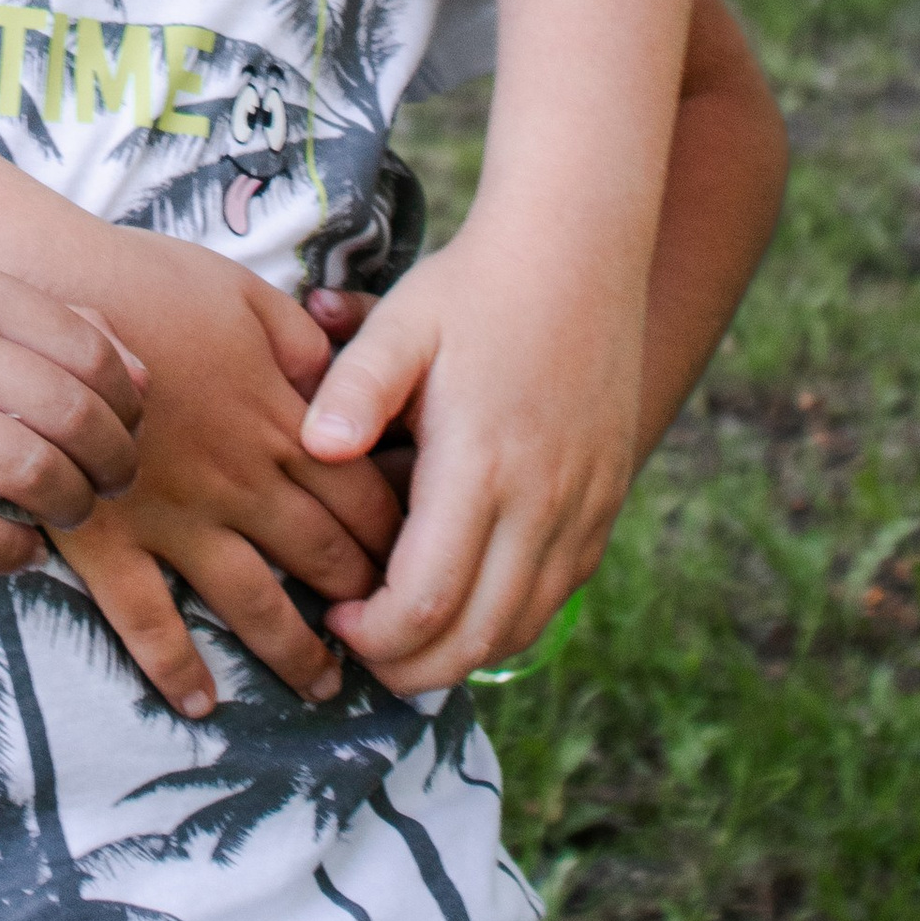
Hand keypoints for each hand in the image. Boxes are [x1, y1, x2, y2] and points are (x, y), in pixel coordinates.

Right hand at [0, 262, 148, 576]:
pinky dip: (10, 552)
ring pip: (29, 470)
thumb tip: (141, 375)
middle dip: (111, 464)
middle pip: (70, 412)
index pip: (89, 348)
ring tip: (63, 519)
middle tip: (110, 488)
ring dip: (68, 509)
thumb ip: (40, 328)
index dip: (128, 406)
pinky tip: (15, 552)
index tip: (127, 436)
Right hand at [56, 239, 407, 713]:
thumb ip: (306, 346)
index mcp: (278, 419)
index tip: (422, 563)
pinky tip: (202, 704)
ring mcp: (176, 517)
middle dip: (365, 602)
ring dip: (295, 653)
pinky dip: (176, 669)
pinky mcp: (110, 539)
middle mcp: (240, 481)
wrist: (47, 296)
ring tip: (324, 688)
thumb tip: (345, 386)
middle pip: (322, 557)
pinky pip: (149, 620)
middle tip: (389, 636)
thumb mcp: (246, 295)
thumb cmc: (147, 283)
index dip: (399, 537)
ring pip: (254, 603)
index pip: (364, 496)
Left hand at [300, 214, 642, 690]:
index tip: (333, 619)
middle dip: (410, 666)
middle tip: (360, 650)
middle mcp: (541, 502)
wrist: (578, 254)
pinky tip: (462, 603)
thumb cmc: (473, 288)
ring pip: (521, 628)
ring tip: (403, 636)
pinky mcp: (604, 505)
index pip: (424, 599)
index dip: (374, 633)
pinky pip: (555, 597)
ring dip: (459, 653)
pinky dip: (506, 621)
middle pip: (475, 637)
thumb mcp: (402, 322)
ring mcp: (582, 509)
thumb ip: (354, 388)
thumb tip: (315, 451)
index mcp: (481, 464)